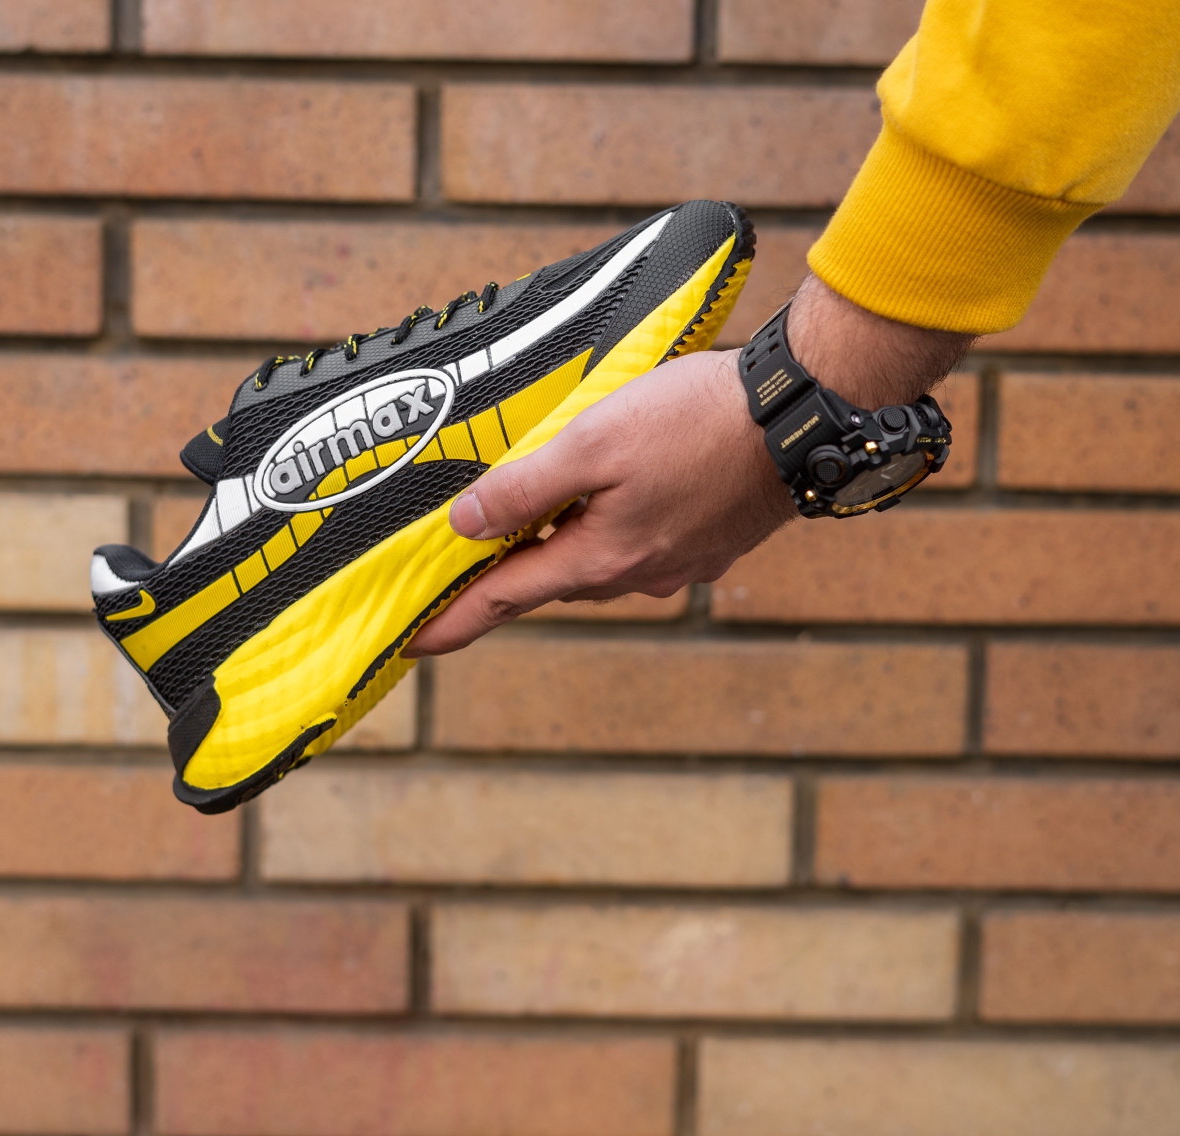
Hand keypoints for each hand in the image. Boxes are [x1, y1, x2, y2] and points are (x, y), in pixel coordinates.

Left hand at [404, 346, 790, 655]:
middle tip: (462, 567)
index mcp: (600, 558)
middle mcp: (636, 575)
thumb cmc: (696, 423)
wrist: (797, 417)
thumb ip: (525, 487)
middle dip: (505, 577)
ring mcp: (676, 565)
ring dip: (560, 548)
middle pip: (549, 582)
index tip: (411, 644)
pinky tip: (611, 502)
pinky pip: (637, 549)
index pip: (504, 599)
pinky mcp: (706, 545)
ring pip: (595, 564)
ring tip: (533, 520)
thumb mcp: (593, 442)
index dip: (452, 620)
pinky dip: (608, 532)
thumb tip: (465, 523)